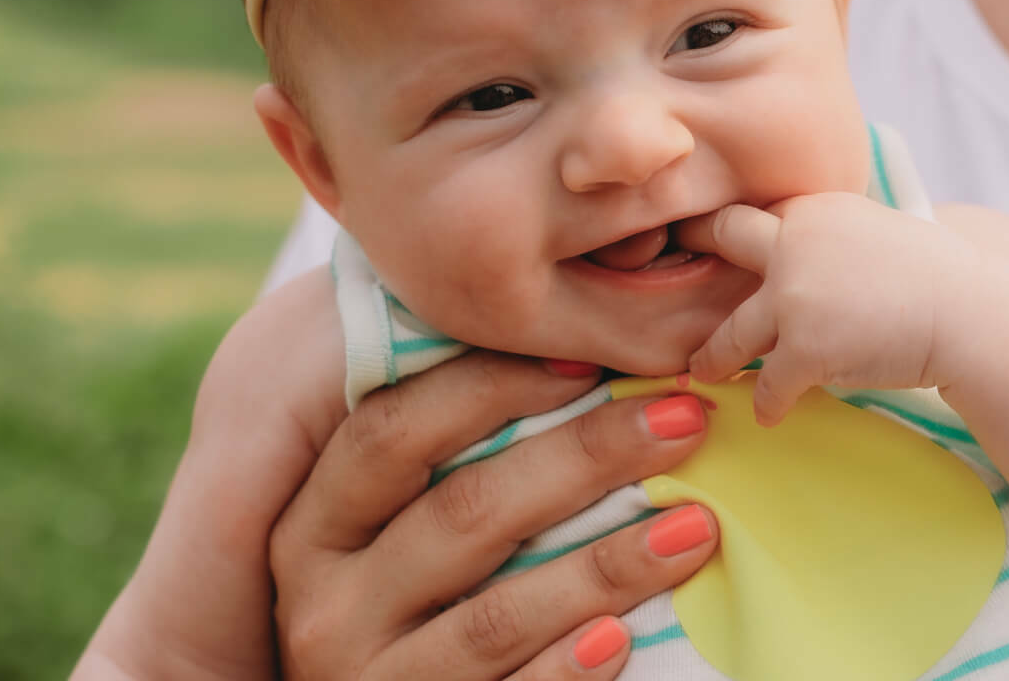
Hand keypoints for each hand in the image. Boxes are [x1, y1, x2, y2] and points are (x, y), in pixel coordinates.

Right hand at [268, 353, 722, 679]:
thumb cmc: (406, 608)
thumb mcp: (390, 537)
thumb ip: (443, 465)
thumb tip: (572, 360)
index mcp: (313, 530)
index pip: (390, 434)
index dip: (485, 387)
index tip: (588, 360)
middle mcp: (325, 605)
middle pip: (464, 513)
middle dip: (584, 457)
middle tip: (682, 419)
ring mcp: (369, 679)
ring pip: (496, 615)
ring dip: (605, 567)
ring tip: (695, 525)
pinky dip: (565, 668)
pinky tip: (622, 636)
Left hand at [679, 194, 991, 423]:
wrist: (971, 315)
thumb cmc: (937, 278)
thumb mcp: (876, 232)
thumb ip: (832, 237)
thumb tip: (804, 258)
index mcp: (815, 208)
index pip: (757, 215)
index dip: (734, 234)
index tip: (710, 247)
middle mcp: (795, 242)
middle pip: (723, 240)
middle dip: (693, 256)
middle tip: (666, 279)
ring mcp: (794, 295)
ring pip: (731, 331)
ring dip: (713, 356)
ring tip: (701, 370)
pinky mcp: (803, 347)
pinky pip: (767, 385)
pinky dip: (768, 403)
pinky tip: (770, 415)